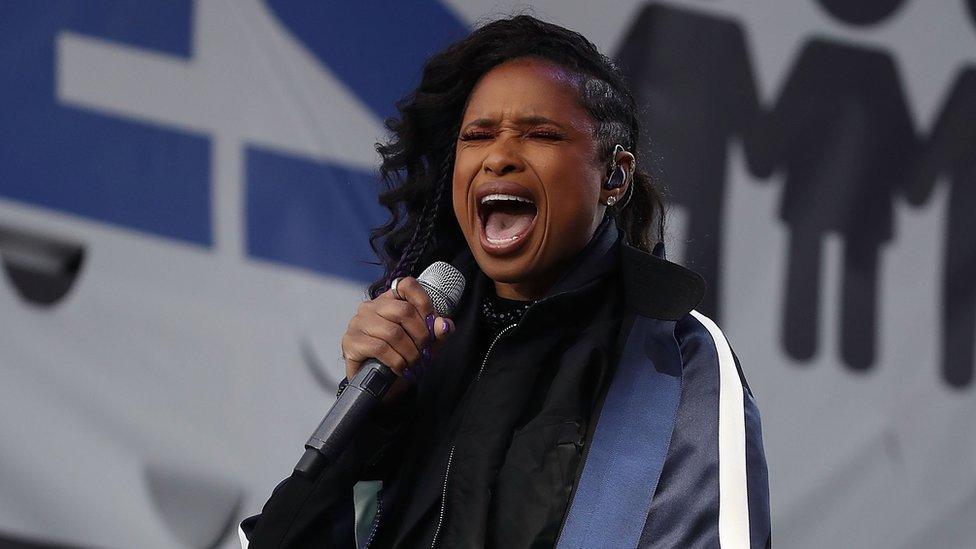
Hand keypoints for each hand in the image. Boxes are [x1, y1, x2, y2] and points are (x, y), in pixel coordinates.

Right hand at [340, 277, 454, 400]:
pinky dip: (396, 361)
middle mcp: (371, 307)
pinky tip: (400, 368)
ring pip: (393, 332)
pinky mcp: (351, 341)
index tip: (432, 324)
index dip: (424, 302)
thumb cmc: (399, 358)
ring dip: (409, 353)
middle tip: (424, 352)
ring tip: (413, 364)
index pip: (407, 285)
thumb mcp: (423, 344)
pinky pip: (379, 348)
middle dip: (420, 335)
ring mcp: (358, 323)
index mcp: (389, 300)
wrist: (378, 384)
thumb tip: (444, 325)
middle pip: (404, 311)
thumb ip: (435, 332)